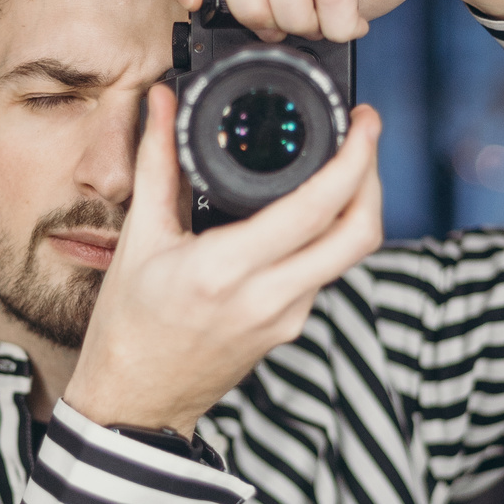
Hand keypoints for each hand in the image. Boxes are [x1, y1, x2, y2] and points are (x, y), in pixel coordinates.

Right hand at [63, 84, 382, 438]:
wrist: (137, 402)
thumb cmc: (129, 326)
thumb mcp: (138, 240)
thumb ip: (156, 163)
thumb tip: (163, 101)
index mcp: (225, 270)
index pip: (315, 208)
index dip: (353, 159)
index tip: (362, 121)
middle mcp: (267, 298)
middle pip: (359, 234)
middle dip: (374, 177)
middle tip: (364, 136)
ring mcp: (287, 319)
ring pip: (349, 254)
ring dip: (358, 205)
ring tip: (344, 163)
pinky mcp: (291, 329)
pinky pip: (326, 273)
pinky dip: (331, 235)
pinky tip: (312, 210)